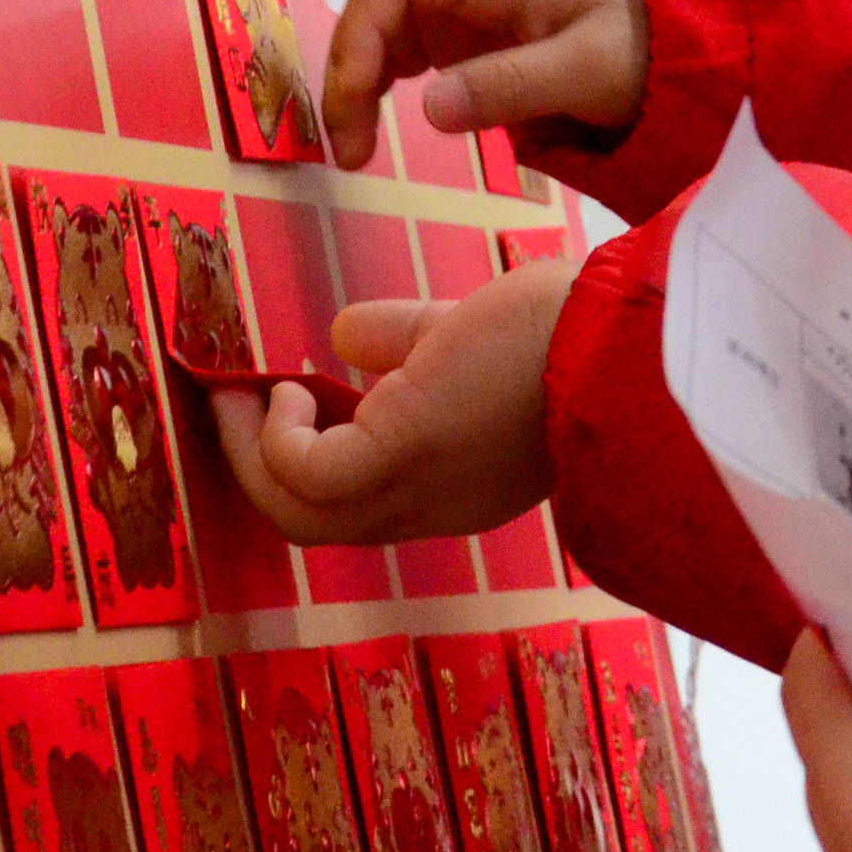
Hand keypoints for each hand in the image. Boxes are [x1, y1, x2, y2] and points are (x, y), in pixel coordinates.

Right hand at [209, 262, 572, 544]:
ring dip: (250, 455)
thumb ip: (400, 342)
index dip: (306, 462)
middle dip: (258, 469)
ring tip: (233, 396)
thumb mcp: (459, 336)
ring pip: (299, 515)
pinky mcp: (400, 453)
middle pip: (315, 527)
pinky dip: (278, 438)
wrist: (622, 335)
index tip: (283, 406)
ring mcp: (415, 488)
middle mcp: (431, 507)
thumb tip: (340, 337)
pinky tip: (289, 387)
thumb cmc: (563, 325)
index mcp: (454, 488)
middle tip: (229, 409)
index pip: (362, 508)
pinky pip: (305, 474)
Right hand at [224, 0, 649, 166]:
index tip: (357, 121)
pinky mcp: (460, 29)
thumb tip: (426, 110)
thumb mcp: (591, 70)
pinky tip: (363, 123)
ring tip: (347, 148)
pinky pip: (393, 40)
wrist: (678, 44)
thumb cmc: (641, 46)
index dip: (357, 46)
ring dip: (346, 66)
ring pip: (372, 3)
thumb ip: (512, 87)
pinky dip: (368, 77)